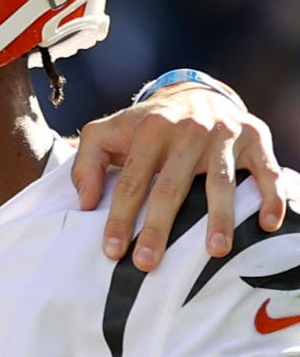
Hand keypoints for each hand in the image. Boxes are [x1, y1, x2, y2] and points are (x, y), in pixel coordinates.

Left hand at [71, 81, 284, 271]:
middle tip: (148, 263)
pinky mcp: (254, 138)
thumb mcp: (107, 134)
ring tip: (214, 250)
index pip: (132, 181)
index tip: (112, 250)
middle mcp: (186, 131)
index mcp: (149, 130)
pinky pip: (265, 171)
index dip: (120, 217)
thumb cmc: (146, 125)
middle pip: (171, 187)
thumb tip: (87, 203)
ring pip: (220, 182)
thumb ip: (88, 164)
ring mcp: (222, 135)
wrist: (194, 93)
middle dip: (159, 228)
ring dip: (219, 218)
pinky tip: (266, 224)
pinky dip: (270, 197)